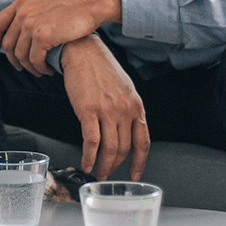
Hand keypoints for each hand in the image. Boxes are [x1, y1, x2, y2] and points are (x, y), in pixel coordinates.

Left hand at [0, 0, 122, 74]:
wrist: (93, 0)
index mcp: (21, 2)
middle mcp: (23, 13)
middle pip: (8, 43)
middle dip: (13, 59)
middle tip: (22, 67)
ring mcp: (31, 24)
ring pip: (21, 54)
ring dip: (29, 67)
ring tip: (38, 70)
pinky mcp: (43, 36)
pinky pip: (35, 59)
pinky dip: (40, 68)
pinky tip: (48, 70)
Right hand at [61, 35, 149, 180]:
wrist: (82, 51)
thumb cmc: (100, 68)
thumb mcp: (123, 88)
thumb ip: (127, 109)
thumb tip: (125, 130)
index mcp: (136, 105)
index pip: (143, 142)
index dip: (140, 162)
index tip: (135, 174)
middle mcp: (124, 110)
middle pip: (124, 148)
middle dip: (116, 165)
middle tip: (108, 173)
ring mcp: (107, 111)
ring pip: (109, 148)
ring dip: (103, 165)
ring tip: (98, 173)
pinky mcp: (88, 110)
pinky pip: (91, 141)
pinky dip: (89, 156)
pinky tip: (86, 162)